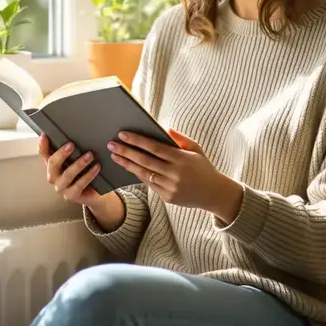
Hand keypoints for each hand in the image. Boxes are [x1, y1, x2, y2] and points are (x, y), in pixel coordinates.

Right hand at [38, 134, 103, 207]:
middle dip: (61, 154)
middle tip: (71, 145)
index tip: (44, 135)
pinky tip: (96, 167)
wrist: (92, 193)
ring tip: (90, 155)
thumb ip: (71, 150)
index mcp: (52, 165)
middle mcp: (53, 176)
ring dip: (79, 164)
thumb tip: (75, 132)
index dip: (42, 145)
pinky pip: (79, 184)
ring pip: (67, 174)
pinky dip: (89, 175)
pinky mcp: (71, 196)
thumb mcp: (75, 160)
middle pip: (52, 164)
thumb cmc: (82, 173)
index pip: (43, 154)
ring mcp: (61, 187)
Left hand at [109, 129, 243, 221]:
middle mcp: (174, 174)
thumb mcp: (196, 149)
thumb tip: (164, 128)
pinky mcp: (168, 197)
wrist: (214, 193)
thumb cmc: (203, 167)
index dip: (137, 140)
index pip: (154, 147)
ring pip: (143, 174)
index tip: (123, 134)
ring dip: (127, 164)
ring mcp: (170, 187)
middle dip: (126, 152)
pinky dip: (138, 175)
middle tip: (111, 144)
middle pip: (144, 161)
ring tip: (115, 156)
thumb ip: (180, 139)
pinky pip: (149, 184)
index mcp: (181, 159)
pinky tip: (129, 167)